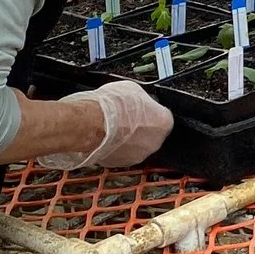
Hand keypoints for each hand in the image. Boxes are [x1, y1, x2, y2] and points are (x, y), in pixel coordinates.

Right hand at [35, 79, 172, 170]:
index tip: (142, 110)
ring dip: (128, 140)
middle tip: (126, 119)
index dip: (151, 113)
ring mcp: (138, 156)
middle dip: (140, 128)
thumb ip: (142, 100)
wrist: (91, 123)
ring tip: (113, 128)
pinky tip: (106, 137)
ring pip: (136, 147)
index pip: (163, 118)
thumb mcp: (133, 90)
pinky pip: (121, 154)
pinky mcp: (120, 163)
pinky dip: (115, 148)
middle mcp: (154, 142)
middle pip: (151, 134)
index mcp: (163, 122)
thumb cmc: (112, 106)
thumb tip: (139, 102)